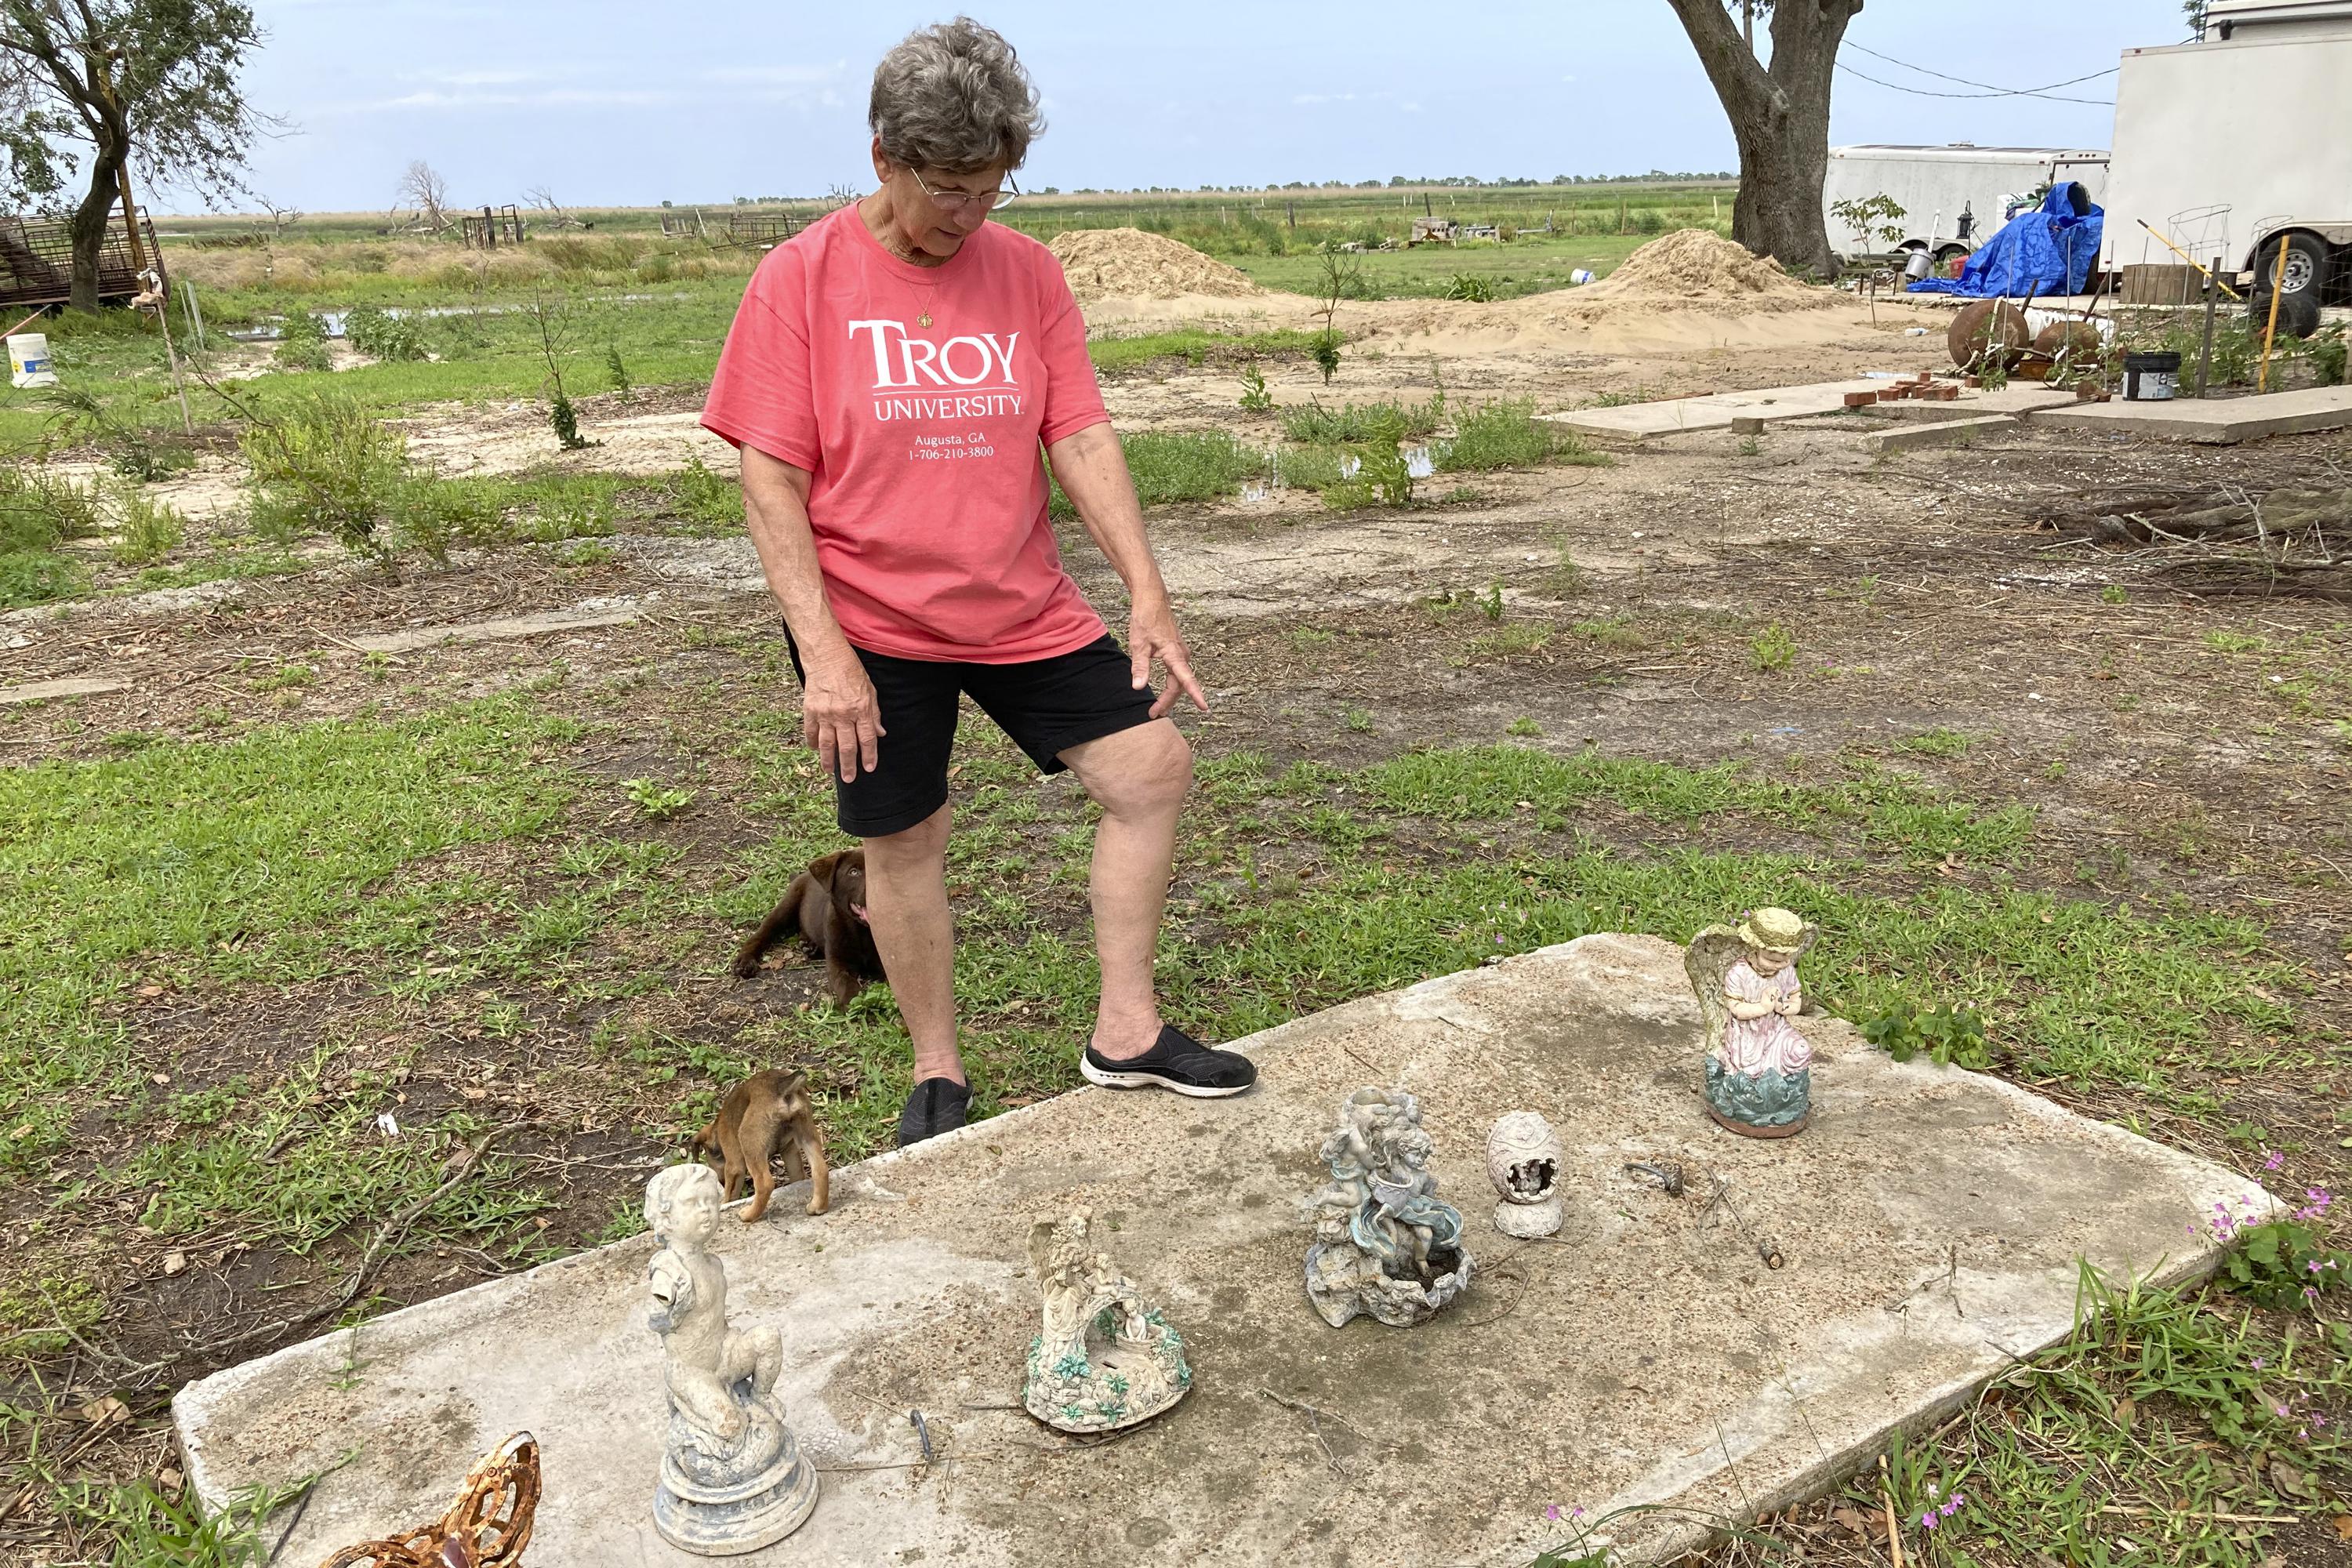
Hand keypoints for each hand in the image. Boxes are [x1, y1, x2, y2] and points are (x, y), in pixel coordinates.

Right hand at [802, 650, 883, 781]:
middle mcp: (843, 714)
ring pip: (827, 744)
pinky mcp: (810, 710)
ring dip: (829, 760)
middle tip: (850, 779)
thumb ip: (874, 713)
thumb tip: (880, 733)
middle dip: (849, 765)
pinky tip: (816, 751)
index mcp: (861, 709)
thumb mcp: (870, 690)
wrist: (826, 656)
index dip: (869, 755)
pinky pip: (811, 732)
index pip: (867, 739)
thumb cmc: (851, 671)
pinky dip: (813, 743)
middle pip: (847, 746)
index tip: (869, 768)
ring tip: (830, 771)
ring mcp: (825, 713)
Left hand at [1128, 594, 1207, 719]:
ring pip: (1178, 679)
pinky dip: (1171, 684)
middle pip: (1179, 685)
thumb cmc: (1146, 618)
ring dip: (1169, 694)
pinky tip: (1164, 690)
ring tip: (1157, 708)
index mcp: (1173, 653)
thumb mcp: (1138, 644)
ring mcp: (1179, 652)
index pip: (1186, 679)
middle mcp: (1181, 654)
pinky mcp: (1176, 650)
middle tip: (1154, 714)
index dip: (1195, 694)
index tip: (1203, 707)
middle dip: (1168, 701)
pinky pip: (1177, 672)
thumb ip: (1140, 666)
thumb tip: (1139, 687)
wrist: (1152, 599)